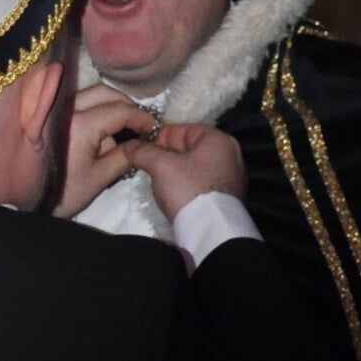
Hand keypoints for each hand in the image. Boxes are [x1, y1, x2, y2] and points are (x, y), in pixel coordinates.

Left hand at [54, 82, 158, 218]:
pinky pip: (79, 101)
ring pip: (91, 93)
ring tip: (125, 124)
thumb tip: (143, 143)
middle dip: (126, 105)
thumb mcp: (100, 178)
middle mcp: (67, 111)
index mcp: (81, 126)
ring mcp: (57, 111)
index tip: (153, 127)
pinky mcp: (52, 115)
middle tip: (140, 123)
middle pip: (104, 92)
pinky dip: (96, 106)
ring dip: (111, 103)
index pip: (119, 111)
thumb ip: (125, 156)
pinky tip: (106, 125)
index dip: (141, 117)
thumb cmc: (64, 192)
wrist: (28, 199)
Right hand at [128, 118, 245, 220]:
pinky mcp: (227, 197)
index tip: (141, 145)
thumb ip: (143, 152)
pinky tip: (173, 194)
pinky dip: (186, 185)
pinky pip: (201, 183)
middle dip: (165, 155)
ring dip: (174, 171)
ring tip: (156, 180)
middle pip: (189, 148)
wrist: (211, 231)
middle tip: (146, 163)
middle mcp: (230, 155)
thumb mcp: (161, 166)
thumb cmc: (188, 190)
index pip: (183, 129)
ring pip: (194, 167)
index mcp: (218, 140)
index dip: (159, 135)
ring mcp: (231, 177)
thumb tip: (129, 145)